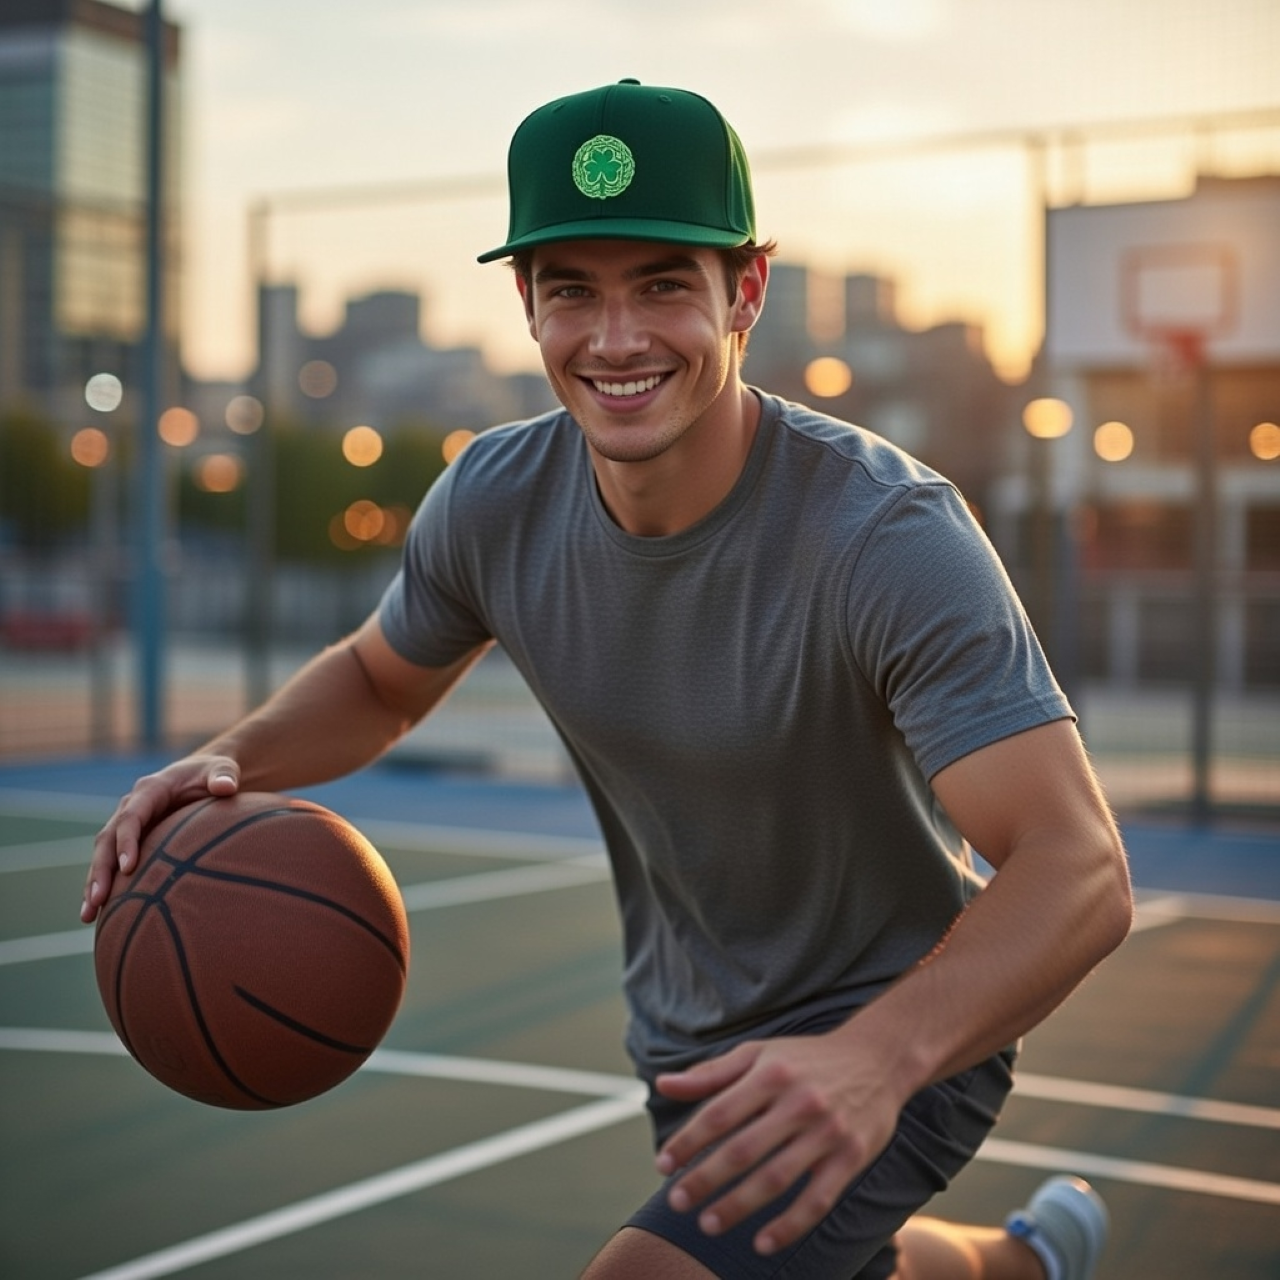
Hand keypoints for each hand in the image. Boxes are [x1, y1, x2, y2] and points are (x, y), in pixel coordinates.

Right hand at [80, 756, 240, 923]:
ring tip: (87, 915)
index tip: (129, 867)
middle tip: (97, 899)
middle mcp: (131, 807)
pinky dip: (105, 886)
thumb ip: (224, 776)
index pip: (131, 816)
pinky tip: (97, 914)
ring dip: (94, 883)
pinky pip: (112, 864)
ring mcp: (127, 825)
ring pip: (103, 855)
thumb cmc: (214, 774)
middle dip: (101, 870)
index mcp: (150, 790)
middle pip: (107, 839)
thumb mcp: (222, 770)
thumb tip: (226, 787)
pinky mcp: (130, 840)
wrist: (203, 776)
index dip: (127, 840)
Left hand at [653, 1027, 907, 1256]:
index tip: (662, 1165)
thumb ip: (711, 1073)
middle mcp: (798, 1102)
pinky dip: (789, 1226)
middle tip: (676, 1203)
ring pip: (776, 1179)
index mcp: (770, 1074)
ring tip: (707, 1225)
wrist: (878, 1058)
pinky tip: (762, 1244)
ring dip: (738, 1206)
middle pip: (743, 1149)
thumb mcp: (758, 1053)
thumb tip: (662, 1085)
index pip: (719, 1113)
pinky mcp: (851, 1157)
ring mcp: (827, 1132)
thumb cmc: (806, 1058)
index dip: (688, 1142)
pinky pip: (817, 1200)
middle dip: (705, 1179)